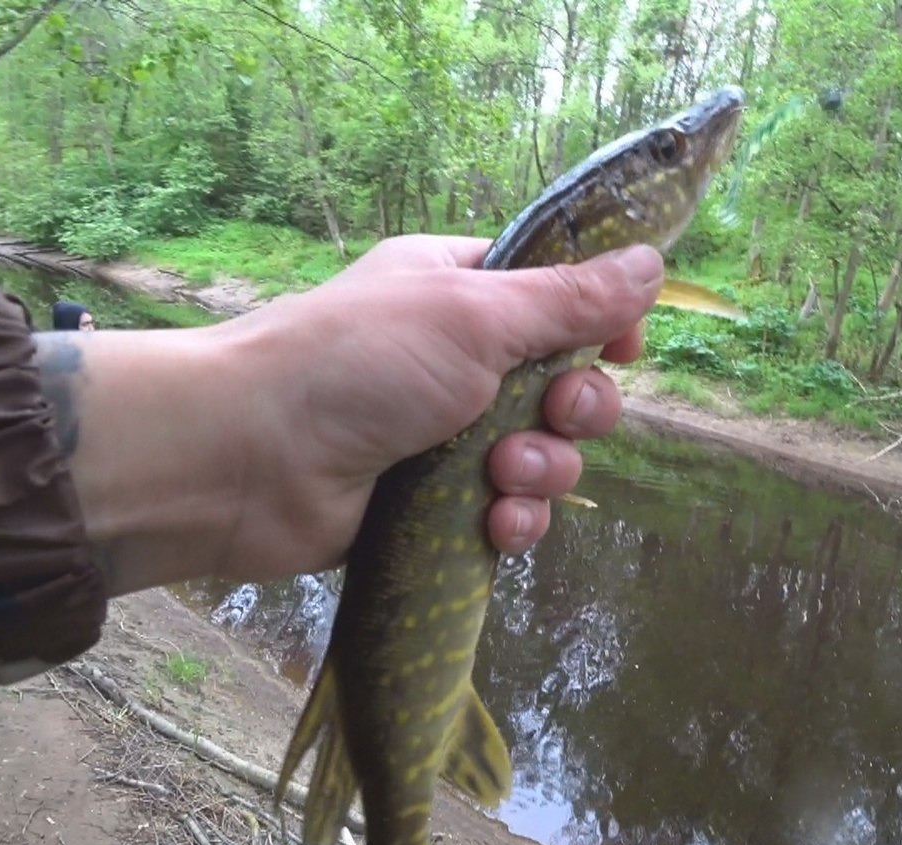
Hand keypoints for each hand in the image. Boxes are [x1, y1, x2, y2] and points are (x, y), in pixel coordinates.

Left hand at [206, 236, 663, 580]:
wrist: (247, 461)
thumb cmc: (357, 363)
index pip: (557, 296)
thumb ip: (570, 298)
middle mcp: (456, 357)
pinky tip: (492, 524)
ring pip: (544, 456)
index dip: (600, 324)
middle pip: (564, 383)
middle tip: (556, 415)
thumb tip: (654, 262)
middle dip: (574, 409)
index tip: (622, 347)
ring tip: (500, 475)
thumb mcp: (474, 313)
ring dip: (542, 470)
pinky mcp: (434, 503)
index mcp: (459, 288)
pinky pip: (507, 512)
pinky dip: (511, 520)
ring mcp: (444, 433)